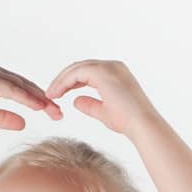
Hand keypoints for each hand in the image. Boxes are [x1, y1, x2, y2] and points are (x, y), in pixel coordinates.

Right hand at [0, 65, 63, 129]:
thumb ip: (6, 118)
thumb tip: (24, 123)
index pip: (25, 90)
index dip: (40, 101)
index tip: (54, 113)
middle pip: (28, 87)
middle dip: (45, 101)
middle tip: (60, 114)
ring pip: (23, 87)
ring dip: (40, 100)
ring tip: (54, 112)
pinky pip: (13, 90)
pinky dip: (27, 98)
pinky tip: (39, 107)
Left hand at [43, 59, 158, 136]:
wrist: (141, 124)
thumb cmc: (128, 122)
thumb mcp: (104, 112)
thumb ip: (90, 105)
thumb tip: (75, 101)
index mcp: (115, 73)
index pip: (87, 72)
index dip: (70, 82)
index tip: (58, 94)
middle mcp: (113, 66)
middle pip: (80, 67)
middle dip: (63, 79)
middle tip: (50, 93)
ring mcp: (109, 67)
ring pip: (77, 68)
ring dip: (61, 80)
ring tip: (51, 94)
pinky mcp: (103, 72)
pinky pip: (77, 73)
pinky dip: (64, 82)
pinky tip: (56, 94)